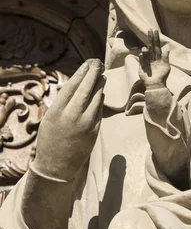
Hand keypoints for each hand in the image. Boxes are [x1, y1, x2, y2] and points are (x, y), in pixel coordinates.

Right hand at [33, 58, 104, 181]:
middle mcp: (72, 115)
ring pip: (96, 97)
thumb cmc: (51, 138)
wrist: (57, 166)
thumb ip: (63, 101)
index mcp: (57, 111)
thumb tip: (78, 82)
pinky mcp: (95, 130)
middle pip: (86, 88)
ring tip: (102, 75)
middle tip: (98, 63)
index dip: (82, 72)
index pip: (72, 85)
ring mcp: (85, 123)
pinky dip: (100, 99)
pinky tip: (100, 92)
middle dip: (94, 73)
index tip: (88, 63)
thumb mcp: (50, 117)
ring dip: (100, 84)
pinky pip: (99, 109)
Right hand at [138, 29, 169, 88]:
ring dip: (146, 50)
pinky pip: (141, 60)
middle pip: (151, 46)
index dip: (156, 38)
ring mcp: (147, 61)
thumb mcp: (166, 66)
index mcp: (158, 56)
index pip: (157, 45)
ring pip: (146, 53)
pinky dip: (142, 57)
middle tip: (150, 29)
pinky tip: (142, 54)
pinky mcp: (142, 67)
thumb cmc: (163, 76)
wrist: (156, 85)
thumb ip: (166, 57)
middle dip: (150, 38)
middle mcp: (152, 57)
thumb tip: (167, 48)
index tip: (155, 30)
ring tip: (146, 49)